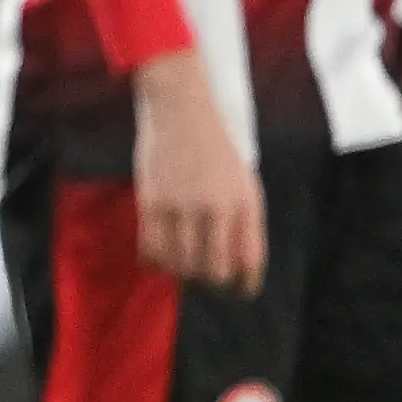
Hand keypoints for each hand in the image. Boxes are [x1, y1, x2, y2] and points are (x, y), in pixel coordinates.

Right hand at [133, 48, 265, 295]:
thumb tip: (231, 267)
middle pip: (214, 271)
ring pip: (181, 265)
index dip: (245, 286)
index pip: (249, 262)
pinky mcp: (152, 200)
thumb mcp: (243, 182)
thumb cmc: (216, 148)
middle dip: (211, 283)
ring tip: (181, 266)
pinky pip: (151, 250)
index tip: (238, 292)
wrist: (181, 109)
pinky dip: (156, 262)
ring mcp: (182, 204)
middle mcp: (217, 207)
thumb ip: (242, 223)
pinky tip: (160, 256)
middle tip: (205, 279)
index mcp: (245, 203)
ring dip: (182, 273)